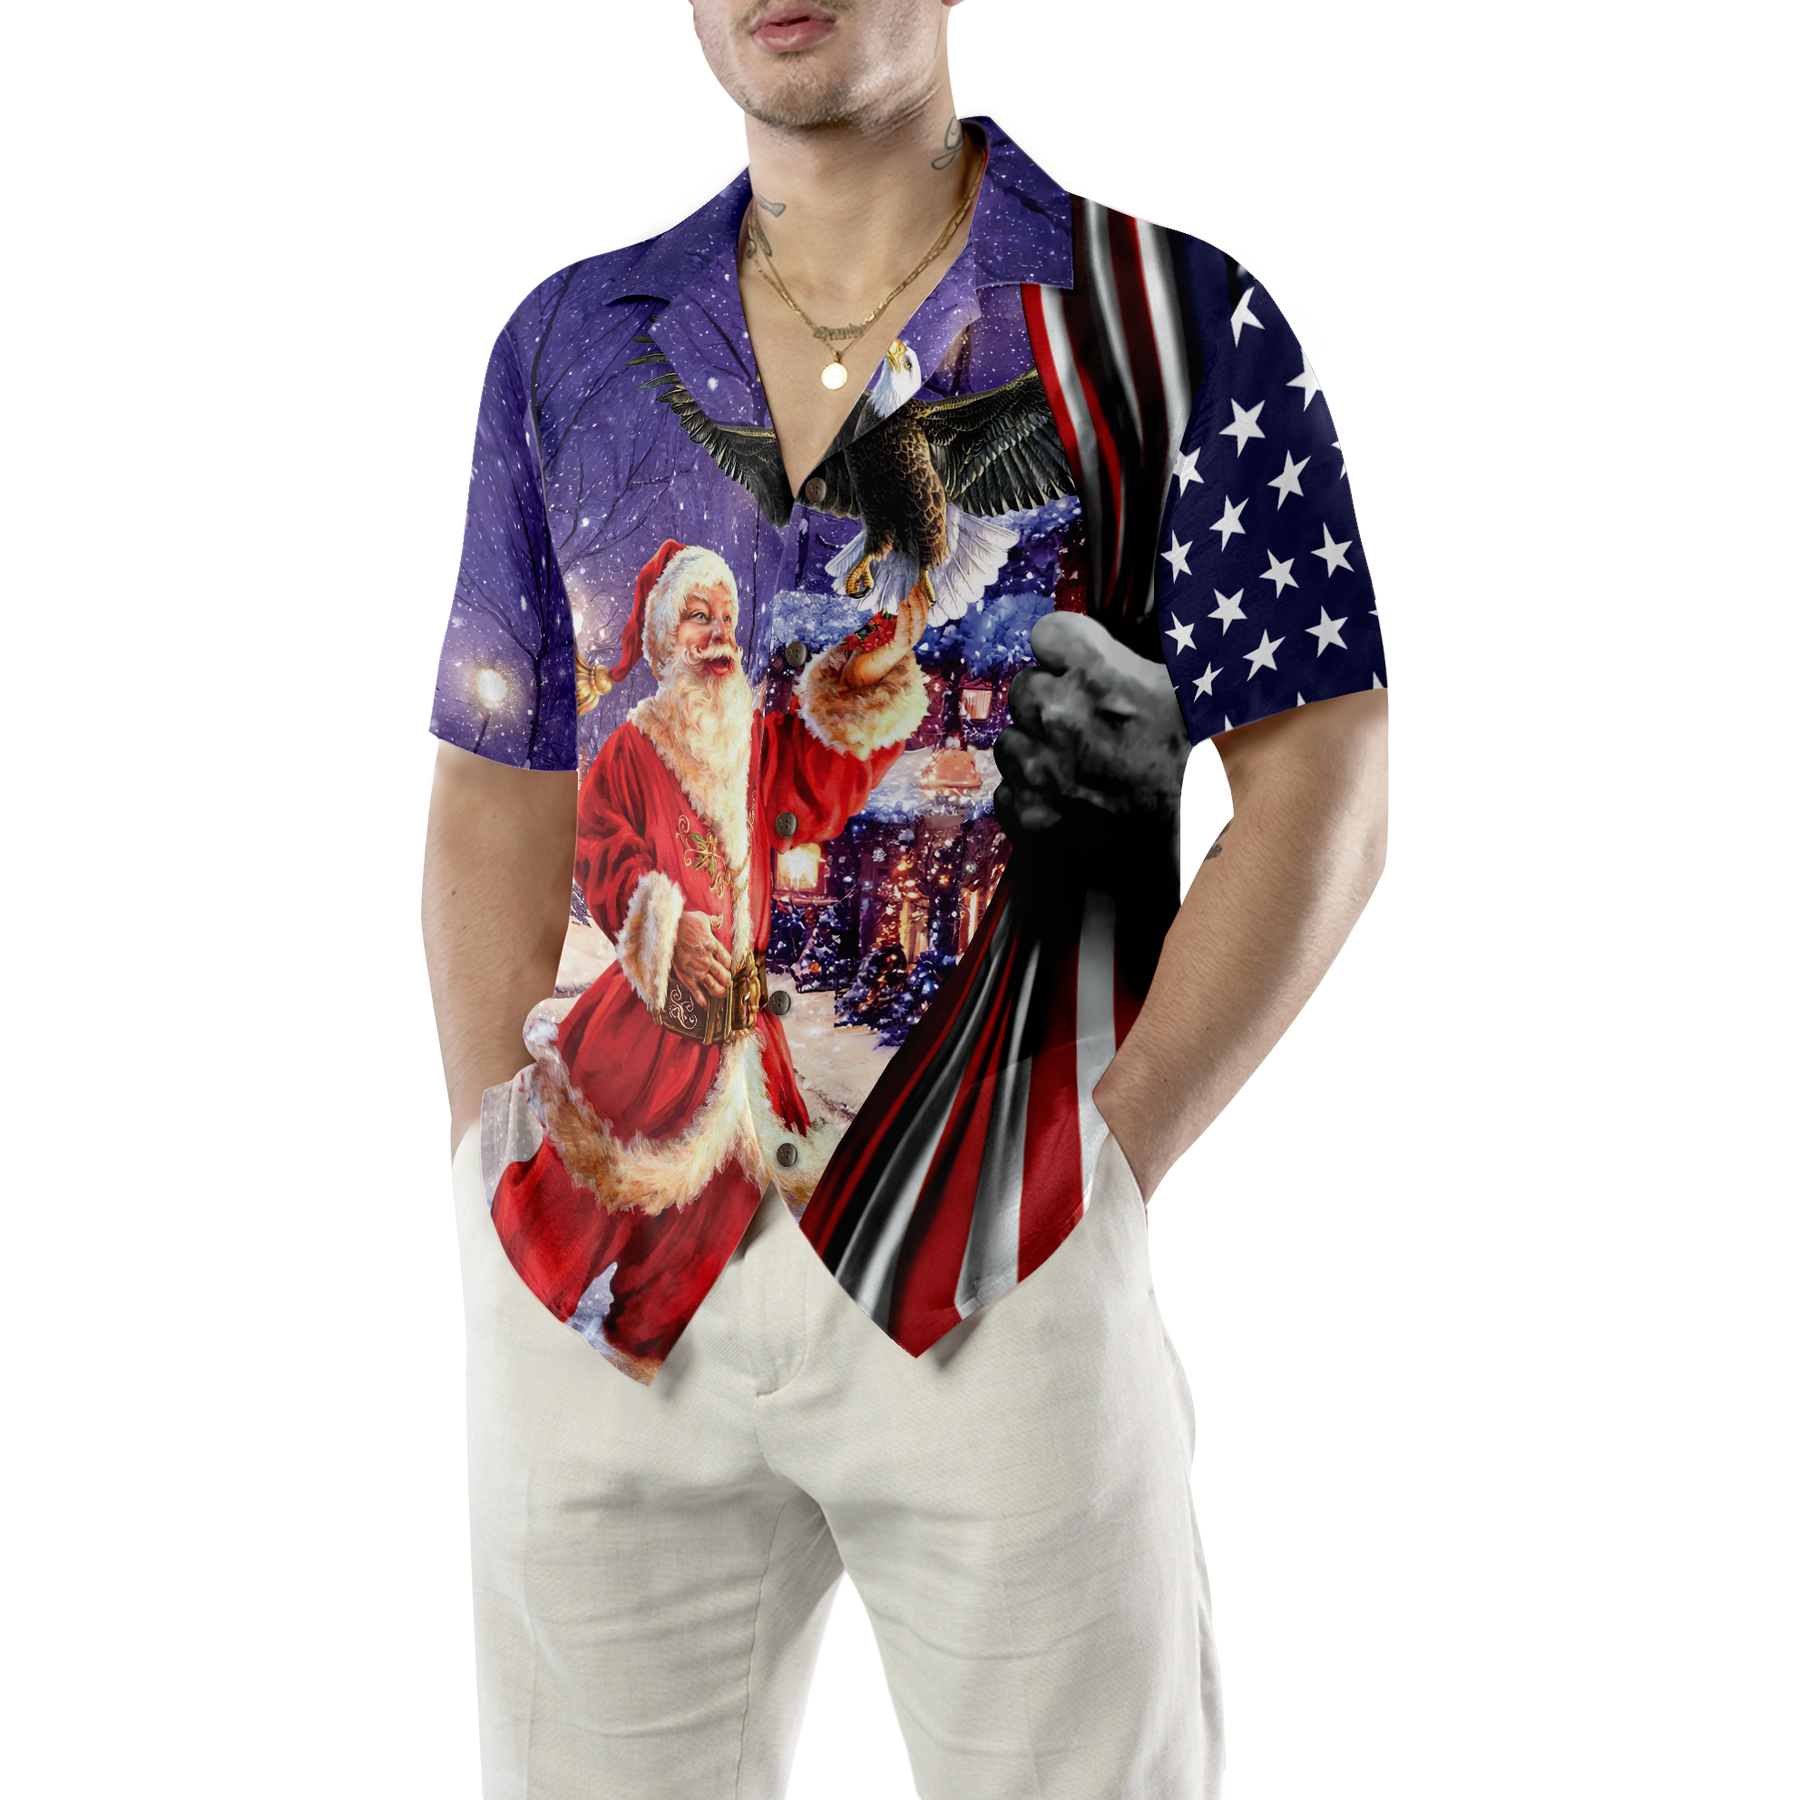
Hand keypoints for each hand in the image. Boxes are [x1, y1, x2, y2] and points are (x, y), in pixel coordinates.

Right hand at [672, 909, 731, 999]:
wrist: (666, 931)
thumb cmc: (683, 923)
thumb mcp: (702, 918)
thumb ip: (713, 922)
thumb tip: (719, 920)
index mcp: (713, 946)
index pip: (728, 961)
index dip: (729, 966)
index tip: (726, 967)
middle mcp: (708, 961)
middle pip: (725, 977)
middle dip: (727, 981)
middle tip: (727, 983)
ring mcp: (697, 971)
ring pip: (714, 987)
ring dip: (720, 992)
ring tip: (721, 994)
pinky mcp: (686, 978)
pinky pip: (697, 993)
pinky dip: (703, 1002)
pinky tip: (707, 1006)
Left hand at [843, 582, 931, 686]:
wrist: (856, 676)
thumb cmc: (864, 657)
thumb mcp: (878, 636)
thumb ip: (886, 626)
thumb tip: (890, 613)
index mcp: (904, 640)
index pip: (918, 620)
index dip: (920, 605)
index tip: (916, 590)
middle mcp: (907, 644)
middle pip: (922, 622)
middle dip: (920, 603)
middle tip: (916, 588)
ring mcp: (902, 649)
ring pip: (916, 627)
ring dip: (915, 608)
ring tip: (910, 594)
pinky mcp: (895, 651)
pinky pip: (904, 632)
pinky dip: (904, 618)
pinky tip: (902, 605)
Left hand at [994, 612, 1189, 834]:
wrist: (1197, 846)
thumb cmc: (1201, 767)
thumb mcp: (1184, 692)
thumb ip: (1135, 661)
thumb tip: (1112, 652)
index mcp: (1096, 675)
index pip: (1049, 634)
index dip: (1067, 653)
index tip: (1080, 668)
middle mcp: (1057, 715)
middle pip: (1024, 687)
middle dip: (1051, 702)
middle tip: (1088, 727)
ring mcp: (1038, 768)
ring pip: (1011, 740)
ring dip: (1037, 749)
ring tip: (1079, 767)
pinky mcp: (1028, 813)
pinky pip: (1008, 790)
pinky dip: (1030, 796)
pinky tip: (1067, 801)